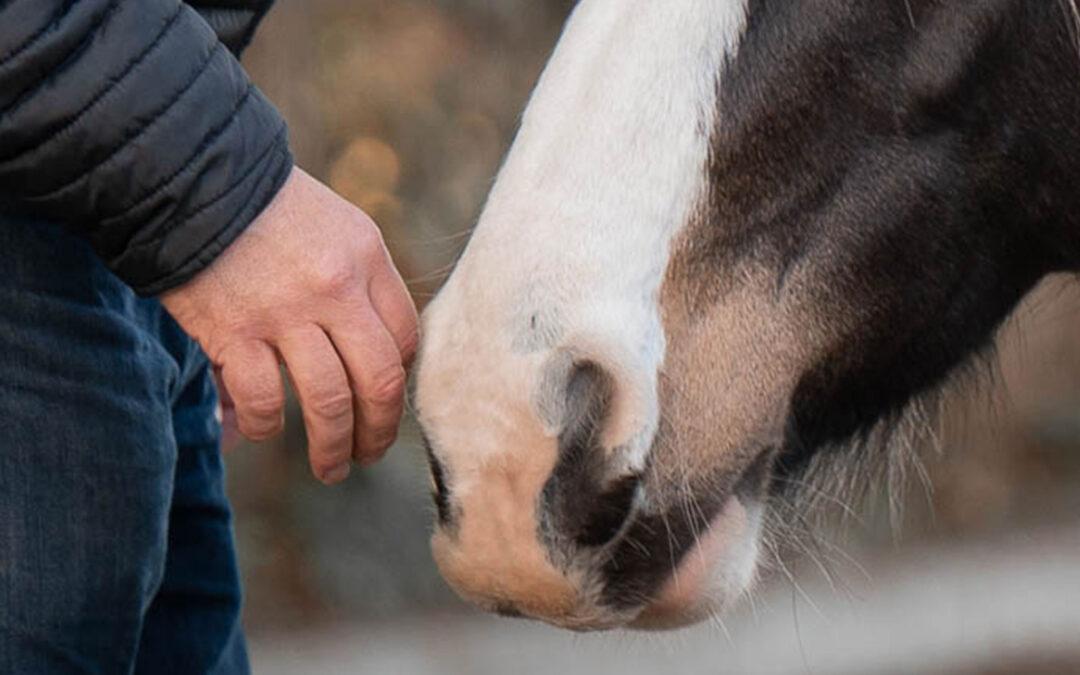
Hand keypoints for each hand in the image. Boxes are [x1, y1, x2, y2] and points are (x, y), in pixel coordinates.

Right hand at [161, 167, 417, 483]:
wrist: (188, 176)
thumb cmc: (264, 206)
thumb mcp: (334, 226)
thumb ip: (359, 281)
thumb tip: (370, 356)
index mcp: (366, 257)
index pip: (406, 337)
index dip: (401, 380)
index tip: (387, 401)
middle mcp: (336, 287)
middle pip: (380, 379)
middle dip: (381, 429)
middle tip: (371, 454)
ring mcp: (286, 312)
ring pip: (330, 401)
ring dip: (333, 446)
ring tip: (331, 468)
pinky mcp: (235, 330)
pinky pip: (263, 400)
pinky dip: (265, 425)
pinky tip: (263, 431)